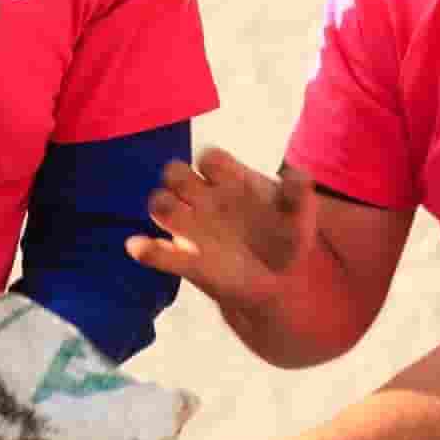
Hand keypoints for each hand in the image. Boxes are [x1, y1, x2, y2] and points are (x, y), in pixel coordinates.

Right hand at [125, 148, 317, 314]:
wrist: (279, 282)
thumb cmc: (285, 239)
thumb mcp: (300, 215)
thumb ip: (299, 194)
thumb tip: (296, 174)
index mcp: (229, 181)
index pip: (209, 157)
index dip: (213, 164)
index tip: (228, 180)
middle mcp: (205, 199)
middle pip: (175, 173)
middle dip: (180, 180)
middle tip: (195, 196)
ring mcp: (192, 228)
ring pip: (161, 205)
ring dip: (163, 207)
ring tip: (178, 219)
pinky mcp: (187, 260)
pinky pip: (158, 253)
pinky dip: (147, 250)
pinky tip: (140, 246)